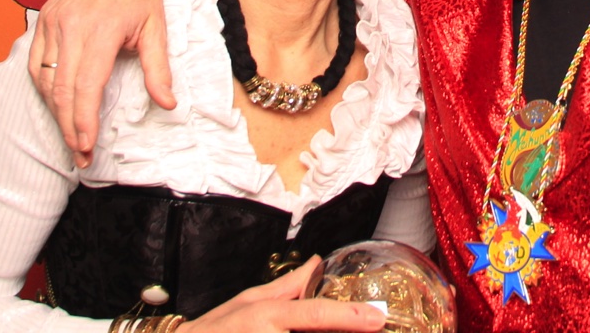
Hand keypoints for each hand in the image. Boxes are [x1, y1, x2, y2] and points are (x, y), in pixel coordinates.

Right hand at [29, 0, 174, 165]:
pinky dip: (43, 88)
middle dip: (70, 128)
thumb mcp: (157, 26)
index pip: (87, 86)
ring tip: (70, 136)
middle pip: (62, 90)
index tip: (87, 147)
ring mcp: (53, 23)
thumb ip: (158, 68)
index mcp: (101, 29)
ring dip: (55, 113)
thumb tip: (167, 104)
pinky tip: (56, 104)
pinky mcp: (43, 20)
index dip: (84, 121)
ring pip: (45, 80)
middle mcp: (71, 27)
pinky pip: (36, 63)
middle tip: (80, 155)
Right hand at [185, 259, 387, 331]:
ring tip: (351, 329)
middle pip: (315, 332)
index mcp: (267, 315)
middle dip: (342, 329)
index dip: (349, 317)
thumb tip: (316, 263)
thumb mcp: (248, 301)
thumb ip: (287, 286)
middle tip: (370, 326)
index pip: (314, 314)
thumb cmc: (212, 330)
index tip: (377, 319)